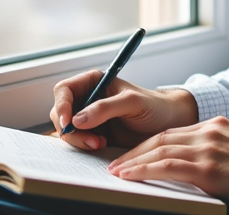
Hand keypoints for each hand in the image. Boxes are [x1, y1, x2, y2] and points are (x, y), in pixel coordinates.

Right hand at [50, 70, 198, 150]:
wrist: (167, 125)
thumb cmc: (154, 106)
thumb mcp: (132, 102)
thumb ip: (105, 108)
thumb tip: (77, 120)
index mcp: (93, 82)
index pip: (64, 90)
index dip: (62, 106)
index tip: (69, 123)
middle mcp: (87, 99)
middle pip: (60, 113)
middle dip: (71, 129)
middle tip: (92, 141)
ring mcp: (88, 118)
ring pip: (66, 131)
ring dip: (79, 141)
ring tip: (101, 144)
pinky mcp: (92, 135)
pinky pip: (76, 142)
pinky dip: (83, 147)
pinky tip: (101, 147)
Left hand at [107, 116, 228, 213]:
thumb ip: (216, 152)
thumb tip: (195, 168)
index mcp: (216, 125)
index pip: (173, 132)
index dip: (149, 143)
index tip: (134, 153)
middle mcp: (209, 131)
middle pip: (161, 138)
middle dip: (135, 151)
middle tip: (116, 162)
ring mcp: (208, 148)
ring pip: (159, 150)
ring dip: (133, 161)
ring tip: (116, 171)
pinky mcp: (208, 169)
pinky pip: (166, 166)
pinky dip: (143, 170)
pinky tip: (129, 176)